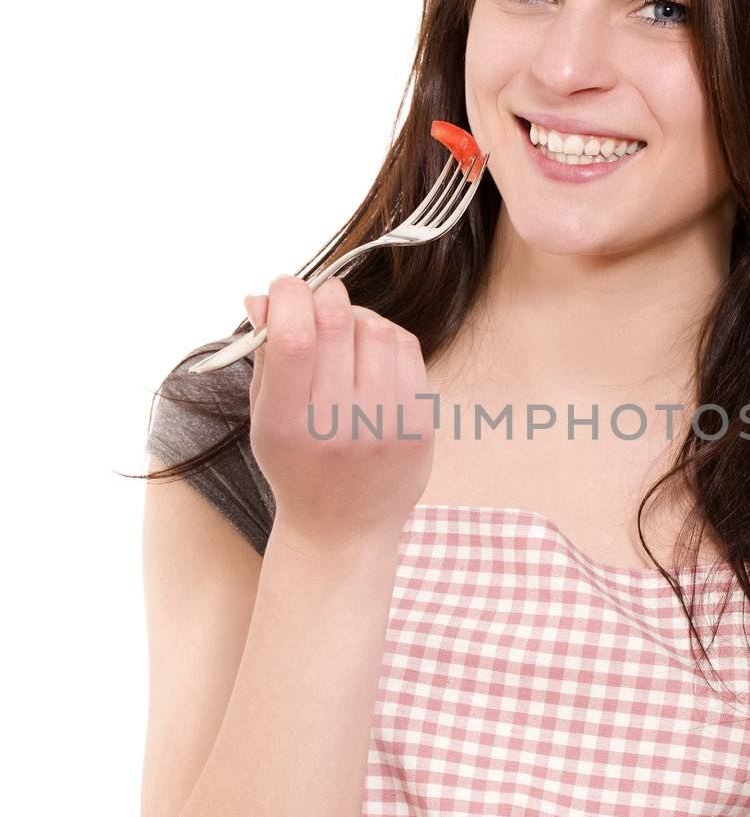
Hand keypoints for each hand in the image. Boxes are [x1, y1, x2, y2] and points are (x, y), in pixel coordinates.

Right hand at [243, 277, 434, 547]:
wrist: (343, 528)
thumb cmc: (297, 466)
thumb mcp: (265, 418)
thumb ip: (265, 355)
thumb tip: (262, 296)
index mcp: (289, 425)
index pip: (294, 338)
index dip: (288, 296)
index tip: (284, 288)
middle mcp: (339, 426)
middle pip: (336, 324)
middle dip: (322, 296)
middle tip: (315, 300)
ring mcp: (385, 426)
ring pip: (376, 329)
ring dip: (355, 314)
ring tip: (342, 329)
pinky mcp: (419, 425)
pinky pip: (406, 349)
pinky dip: (384, 335)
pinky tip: (369, 350)